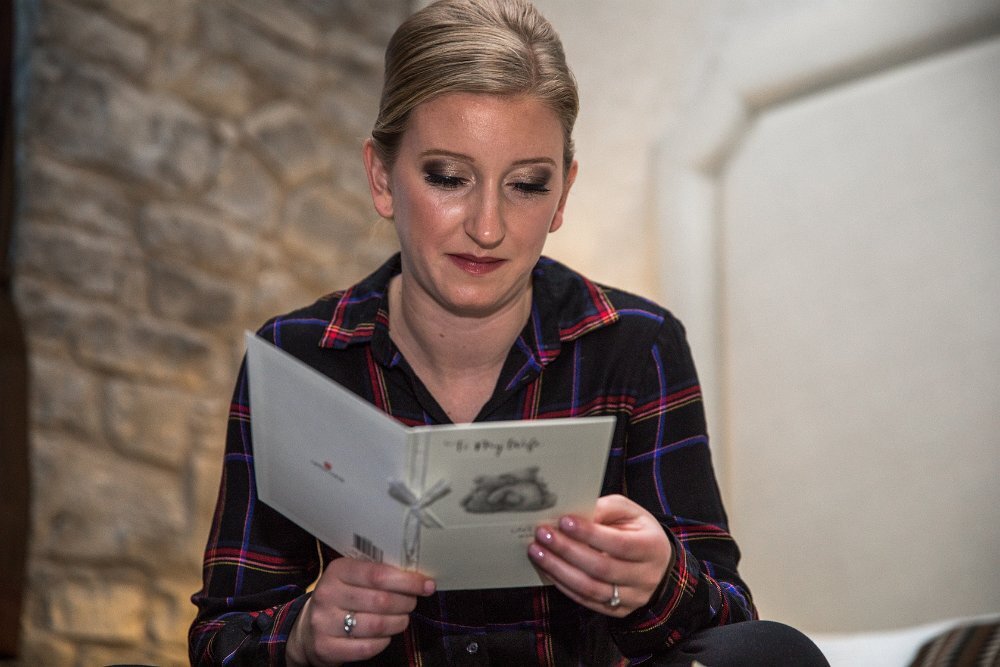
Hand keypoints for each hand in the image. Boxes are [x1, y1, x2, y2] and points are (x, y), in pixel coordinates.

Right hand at [286, 557, 434, 666]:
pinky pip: (366, 648)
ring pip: (377, 625)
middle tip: (412, 602)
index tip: (426, 585)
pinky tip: (385, 636)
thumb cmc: (342, 597)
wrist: (308, 628)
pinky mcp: (326, 648)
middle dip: (406, 602)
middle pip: (381, 601)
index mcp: (337, 571)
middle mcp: (327, 594)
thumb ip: (379, 574)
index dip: (407, 581)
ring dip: (398, 623)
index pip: (378, 574)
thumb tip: (419, 579)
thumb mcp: (353, 577)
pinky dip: (383, 642)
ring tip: (402, 619)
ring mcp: (324, 623)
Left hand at [527, 494, 671, 616]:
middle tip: (543, 535)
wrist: (657, 564)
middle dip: (567, 551)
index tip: (563, 521)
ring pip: (590, 589)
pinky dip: (563, 585)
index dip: (590, 533)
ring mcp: (632, 597)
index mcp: (651, 547)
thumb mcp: (629, 512)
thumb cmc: (638, 531)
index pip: (619, 543)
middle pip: (601, 568)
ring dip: (559, 570)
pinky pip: (586, 601)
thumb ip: (605, 509)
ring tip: (537, 552)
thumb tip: (575, 514)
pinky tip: (547, 568)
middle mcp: (645, 576)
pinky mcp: (617, 611)